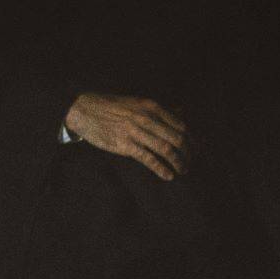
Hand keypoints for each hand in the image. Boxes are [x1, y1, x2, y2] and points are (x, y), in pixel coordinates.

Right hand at [65, 92, 188, 180]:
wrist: (83, 109)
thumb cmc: (111, 106)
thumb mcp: (137, 102)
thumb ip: (159, 109)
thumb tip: (181, 111)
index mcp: (151, 107)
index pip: (181, 125)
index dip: (192, 140)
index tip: (196, 149)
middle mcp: (146, 118)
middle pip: (177, 139)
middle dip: (188, 154)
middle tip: (190, 162)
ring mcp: (136, 132)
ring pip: (166, 150)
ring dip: (178, 163)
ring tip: (182, 170)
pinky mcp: (125, 144)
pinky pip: (148, 159)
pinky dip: (161, 169)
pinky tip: (168, 176)